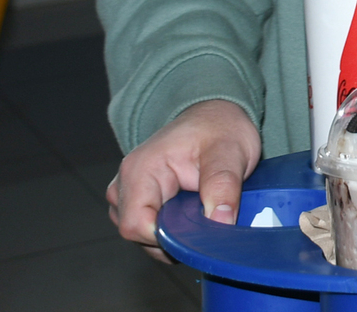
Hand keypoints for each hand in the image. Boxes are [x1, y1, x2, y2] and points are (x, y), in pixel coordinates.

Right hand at [107, 99, 261, 260]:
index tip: (198, 233)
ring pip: (142, 236)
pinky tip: (192, 217)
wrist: (216, 119)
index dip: (167, 237)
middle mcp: (126, 183)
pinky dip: (172, 232)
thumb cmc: (219, 129)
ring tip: (201, 214)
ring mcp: (129, 194)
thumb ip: (223, 186)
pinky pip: (148, 230)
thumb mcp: (230, 152)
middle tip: (206, 221)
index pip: (136, 225)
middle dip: (173, 238)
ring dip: (173, 236)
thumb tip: (220, 222)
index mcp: (140, 169)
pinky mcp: (139, 202)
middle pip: (137, 234)